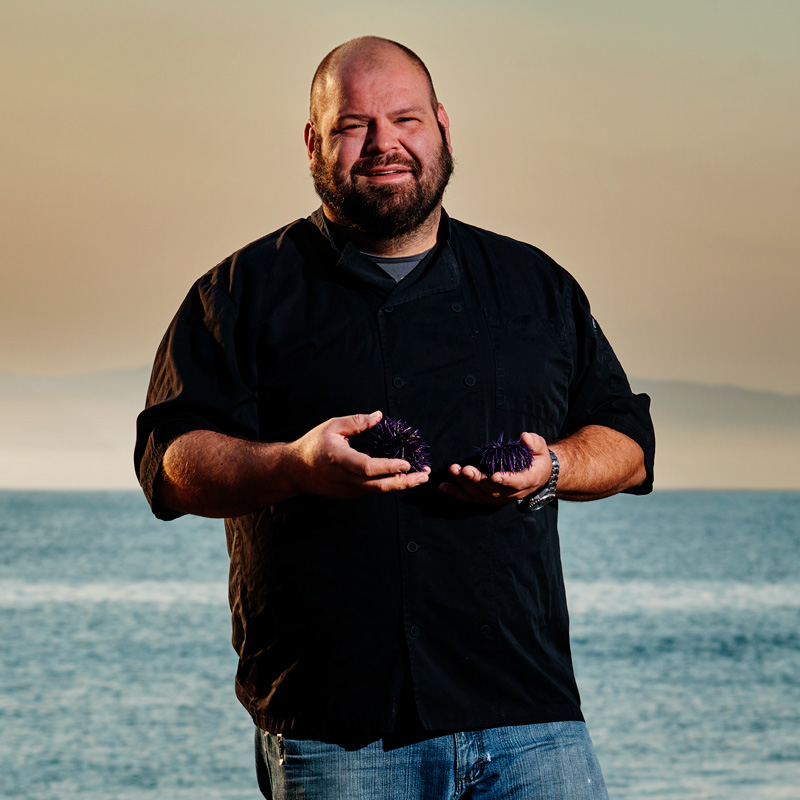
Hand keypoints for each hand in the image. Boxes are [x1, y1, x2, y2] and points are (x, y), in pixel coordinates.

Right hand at [285, 411, 429, 497]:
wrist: (294, 470)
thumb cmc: (313, 445)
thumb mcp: (332, 426)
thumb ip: (356, 422)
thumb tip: (378, 416)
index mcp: (340, 460)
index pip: (368, 467)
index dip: (388, 467)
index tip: (406, 463)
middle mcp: (345, 479)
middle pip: (379, 485)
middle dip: (405, 481)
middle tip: (424, 475)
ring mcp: (348, 490)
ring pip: (378, 490)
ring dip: (401, 484)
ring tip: (420, 477)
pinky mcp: (350, 495)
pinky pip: (372, 490)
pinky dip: (389, 485)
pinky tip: (402, 478)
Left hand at [438, 432, 551, 504]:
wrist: (537, 475)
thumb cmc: (537, 459)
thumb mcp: (540, 449)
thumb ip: (534, 443)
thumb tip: (525, 438)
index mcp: (527, 480)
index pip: (517, 482)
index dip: (506, 480)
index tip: (495, 476)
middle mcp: (512, 493)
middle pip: (493, 490)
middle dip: (478, 480)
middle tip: (465, 469)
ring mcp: (499, 498)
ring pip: (480, 495)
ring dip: (465, 484)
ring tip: (454, 470)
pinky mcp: (489, 498)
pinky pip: (472, 498)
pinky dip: (457, 493)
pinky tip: (443, 486)